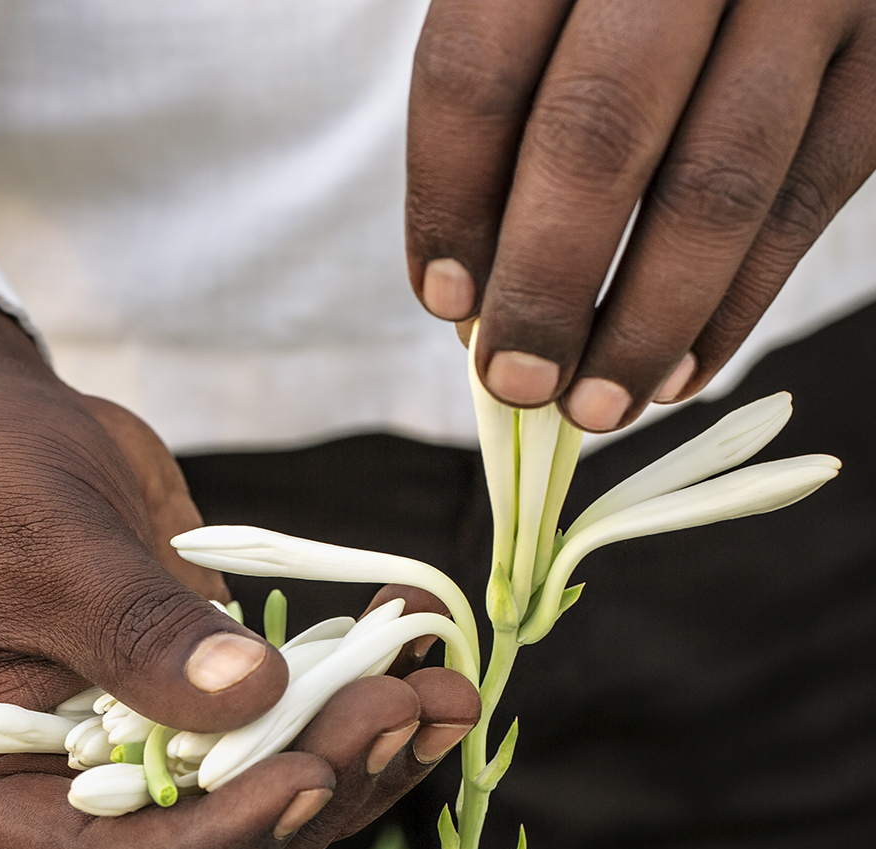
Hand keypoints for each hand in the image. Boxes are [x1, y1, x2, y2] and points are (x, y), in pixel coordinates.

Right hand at [0, 287, 477, 848]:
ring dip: (358, 741)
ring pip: (259, 778)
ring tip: (442, 685)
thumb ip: (143, 634)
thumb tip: (255, 696)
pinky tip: (408, 641)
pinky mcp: (189, 681)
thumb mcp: (50, 552)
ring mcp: (137, 734)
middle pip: (209, 834)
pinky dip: (341, 681)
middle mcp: (65, 783)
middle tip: (408, 708)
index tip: (312, 778)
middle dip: (322, 780)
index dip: (217, 843)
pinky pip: (273, 705)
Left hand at [406, 0, 875, 430]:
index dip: (448, 202)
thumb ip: (508, 118)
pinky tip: (677, 375)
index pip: (477, 70)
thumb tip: (477, 300)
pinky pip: (804, 202)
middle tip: (517, 382)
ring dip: (644, 325)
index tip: (444, 302)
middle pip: (595, 134)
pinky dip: (733, 309)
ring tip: (595, 408)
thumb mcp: (552, 3)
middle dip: (546, 287)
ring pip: (717, 185)